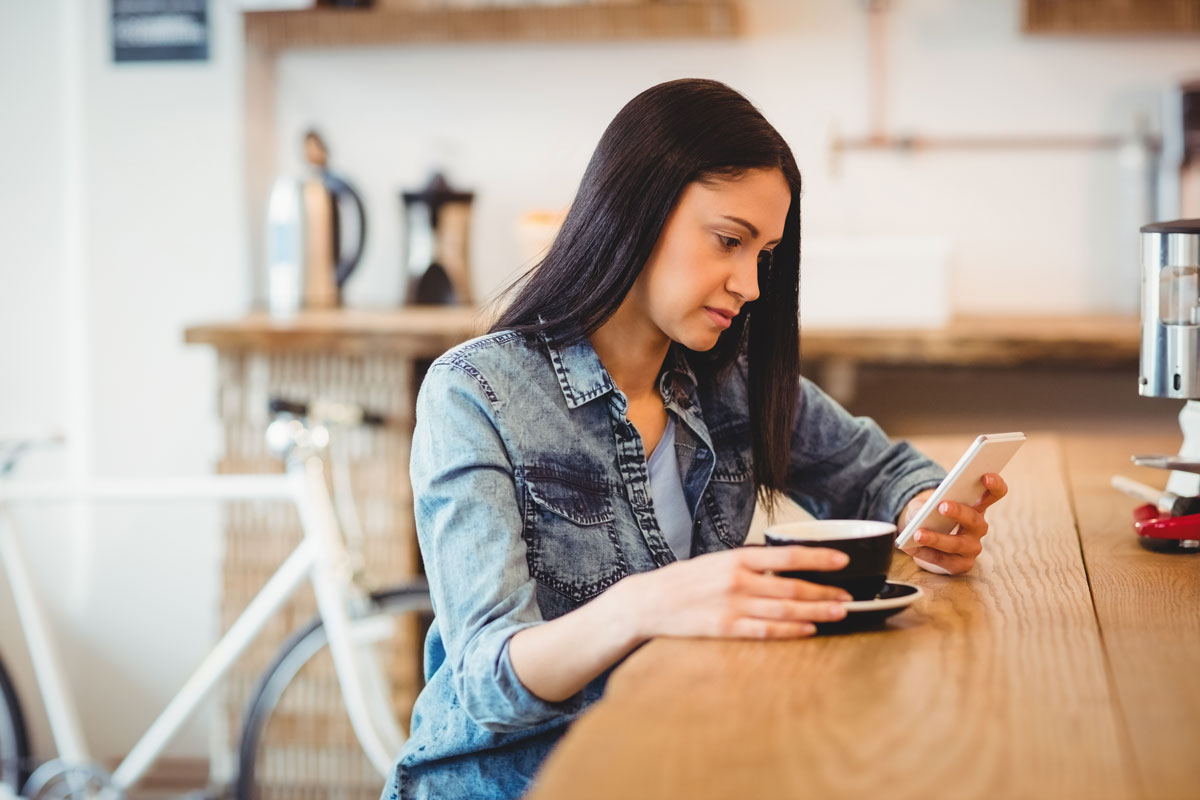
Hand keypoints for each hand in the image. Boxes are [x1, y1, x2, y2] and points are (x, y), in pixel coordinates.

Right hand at [623, 545, 853, 639]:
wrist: (650, 602)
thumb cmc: (685, 580)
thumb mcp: (717, 561)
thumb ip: (748, 564)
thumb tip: (783, 565)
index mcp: (737, 559)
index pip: (787, 556)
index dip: (818, 559)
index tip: (842, 560)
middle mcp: (738, 582)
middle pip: (792, 587)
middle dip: (825, 592)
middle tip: (849, 595)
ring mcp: (733, 607)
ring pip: (785, 609)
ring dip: (816, 611)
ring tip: (839, 612)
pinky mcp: (727, 629)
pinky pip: (766, 631)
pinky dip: (790, 630)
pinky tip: (808, 629)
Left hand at [898, 473, 1008, 574]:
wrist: (924, 538)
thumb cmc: (929, 515)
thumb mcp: (925, 505)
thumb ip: (924, 505)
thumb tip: (921, 511)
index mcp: (976, 506)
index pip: (995, 493)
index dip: (995, 485)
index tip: (985, 477)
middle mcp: (978, 527)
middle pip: (974, 519)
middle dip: (959, 512)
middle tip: (942, 506)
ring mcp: (972, 547)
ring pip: (957, 544)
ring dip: (937, 538)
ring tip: (917, 533)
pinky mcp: (961, 564)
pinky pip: (944, 560)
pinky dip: (925, 553)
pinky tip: (910, 548)